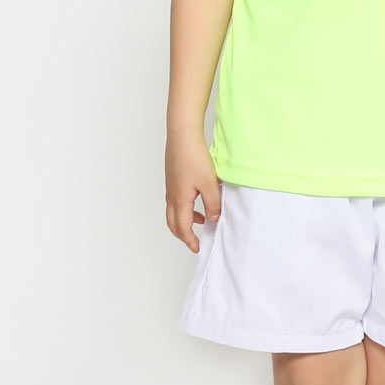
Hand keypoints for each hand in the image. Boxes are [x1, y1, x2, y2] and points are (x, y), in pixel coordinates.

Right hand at [165, 130, 220, 252]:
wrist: (182, 137)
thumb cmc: (194, 158)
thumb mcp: (209, 184)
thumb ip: (213, 204)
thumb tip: (213, 219)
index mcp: (180, 201)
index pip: (183, 228)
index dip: (190, 240)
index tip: (197, 248)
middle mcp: (172, 196)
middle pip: (173, 223)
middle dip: (183, 235)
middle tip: (194, 242)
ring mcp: (171, 188)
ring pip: (173, 212)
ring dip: (185, 221)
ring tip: (202, 221)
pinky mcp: (173, 180)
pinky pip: (176, 201)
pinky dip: (185, 208)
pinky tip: (198, 201)